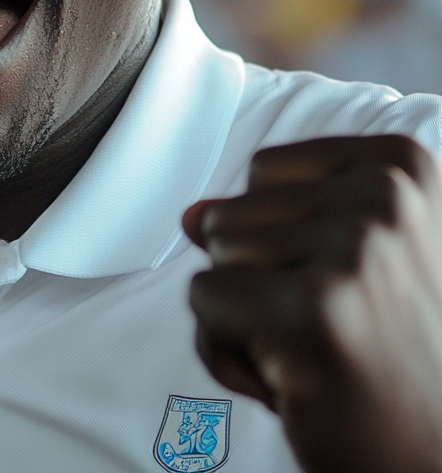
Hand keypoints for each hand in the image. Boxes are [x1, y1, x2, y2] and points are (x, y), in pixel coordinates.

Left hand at [183, 135, 441, 472]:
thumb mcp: (344, 262)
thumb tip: (191, 215)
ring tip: (313, 352)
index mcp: (400, 165)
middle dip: (257, 280)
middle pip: (232, 208)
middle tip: (329, 330)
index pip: (264, 169)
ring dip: (243, 316)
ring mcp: (357, 249)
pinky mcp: (316, 309)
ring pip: (215, 251)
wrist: (435, 460)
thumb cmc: (387, 358)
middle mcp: (388, 195)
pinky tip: (293, 383)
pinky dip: (227, 351)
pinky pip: (204, 298)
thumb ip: (266, 223)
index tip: (343, 285)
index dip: (279, 235)